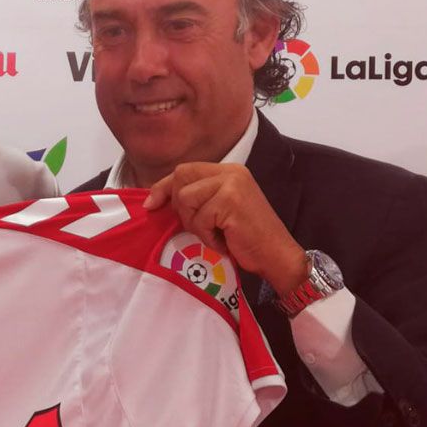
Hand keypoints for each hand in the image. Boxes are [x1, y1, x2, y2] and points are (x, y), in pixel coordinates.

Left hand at [144, 162, 307, 295]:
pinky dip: (208, 236)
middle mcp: (230, 172)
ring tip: (216, 234)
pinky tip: (224, 241)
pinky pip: (199, 218)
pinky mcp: (230, 200)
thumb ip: (198, 198)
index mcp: (227, 171)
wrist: (276, 256)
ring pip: (186, 199)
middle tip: (201, 227)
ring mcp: (232, 184)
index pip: (184, 170)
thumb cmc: (245, 239)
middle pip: (181, 178)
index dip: (163, 187)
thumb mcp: (219, 211)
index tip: (151, 204)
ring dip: (196, 224)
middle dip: (181, 207)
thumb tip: (157, 198)